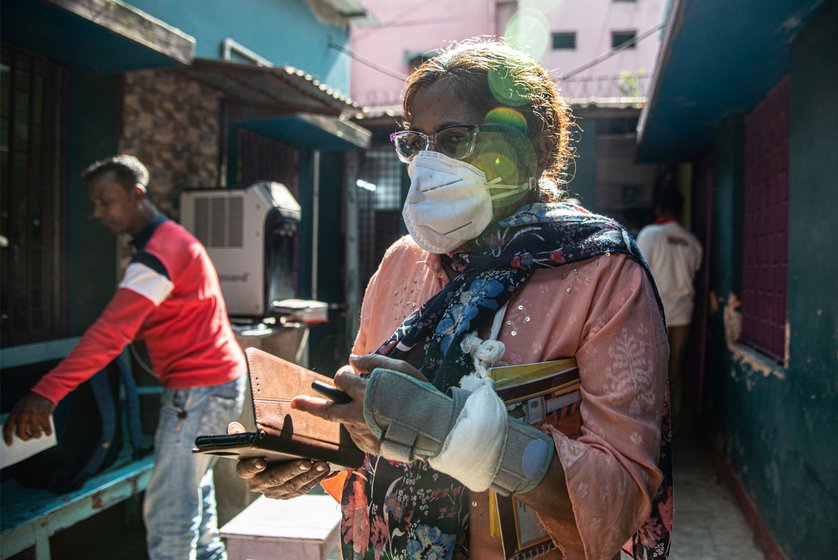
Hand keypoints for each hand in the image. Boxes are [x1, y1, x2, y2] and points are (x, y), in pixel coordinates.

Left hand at [3, 392, 55, 444]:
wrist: (44, 391)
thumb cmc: (32, 401)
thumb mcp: (21, 406)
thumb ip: (19, 417)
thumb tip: (22, 432)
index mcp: (15, 412)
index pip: (7, 428)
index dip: (7, 437)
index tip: (9, 444)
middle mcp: (23, 414)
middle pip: (21, 432)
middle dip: (26, 438)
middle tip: (29, 438)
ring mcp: (34, 415)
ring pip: (34, 432)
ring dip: (37, 435)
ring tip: (39, 435)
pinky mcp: (44, 415)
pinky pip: (46, 428)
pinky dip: (48, 432)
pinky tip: (48, 433)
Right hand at [227, 422, 329, 498]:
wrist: (270, 460)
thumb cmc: (260, 447)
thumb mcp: (250, 440)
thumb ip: (241, 435)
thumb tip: (233, 429)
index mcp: (246, 470)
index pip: (246, 470)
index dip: (252, 466)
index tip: (261, 461)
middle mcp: (259, 484)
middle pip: (276, 479)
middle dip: (292, 470)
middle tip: (306, 461)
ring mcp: (275, 491)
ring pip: (293, 485)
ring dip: (309, 475)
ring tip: (322, 464)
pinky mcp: (289, 493)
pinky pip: (303, 488)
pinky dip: (316, 479)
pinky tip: (326, 470)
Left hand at [290, 354, 427, 454]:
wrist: (436, 427)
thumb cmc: (420, 393)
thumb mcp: (400, 368)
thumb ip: (373, 361)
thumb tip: (352, 359)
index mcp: (364, 392)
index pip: (341, 379)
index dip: (344, 373)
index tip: (350, 373)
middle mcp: (358, 414)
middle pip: (327, 410)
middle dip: (309, 405)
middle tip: (294, 402)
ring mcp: (363, 433)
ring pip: (345, 422)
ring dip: (349, 413)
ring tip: (373, 410)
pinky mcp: (369, 448)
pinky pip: (359, 436)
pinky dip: (362, 428)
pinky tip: (379, 424)